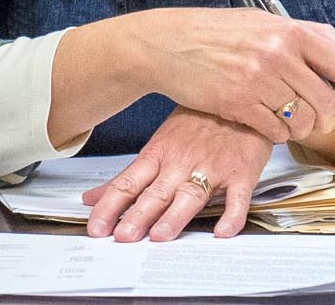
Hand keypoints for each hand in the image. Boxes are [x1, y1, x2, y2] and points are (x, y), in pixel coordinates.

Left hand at [81, 107, 271, 241]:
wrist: (239, 98)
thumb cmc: (198, 121)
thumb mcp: (159, 142)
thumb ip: (129, 176)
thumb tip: (93, 198)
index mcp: (159, 154)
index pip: (128, 183)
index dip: (110, 205)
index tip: (96, 227)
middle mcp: (182, 161)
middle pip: (156, 192)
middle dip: (138, 215)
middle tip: (123, 236)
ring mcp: (212, 167)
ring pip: (191, 194)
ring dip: (175, 216)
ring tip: (160, 236)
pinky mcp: (241, 172)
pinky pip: (237, 197)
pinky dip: (231, 215)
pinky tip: (222, 231)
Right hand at [138, 8, 334, 142]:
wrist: (169, 43)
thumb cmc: (218, 33)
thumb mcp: (264, 22)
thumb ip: (307, 35)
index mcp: (290, 31)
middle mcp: (278, 54)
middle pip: (326, 101)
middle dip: (327, 118)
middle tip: (319, 120)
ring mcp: (258, 80)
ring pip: (302, 120)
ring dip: (300, 128)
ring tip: (288, 120)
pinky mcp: (239, 103)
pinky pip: (275, 131)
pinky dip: (276, 133)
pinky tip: (264, 122)